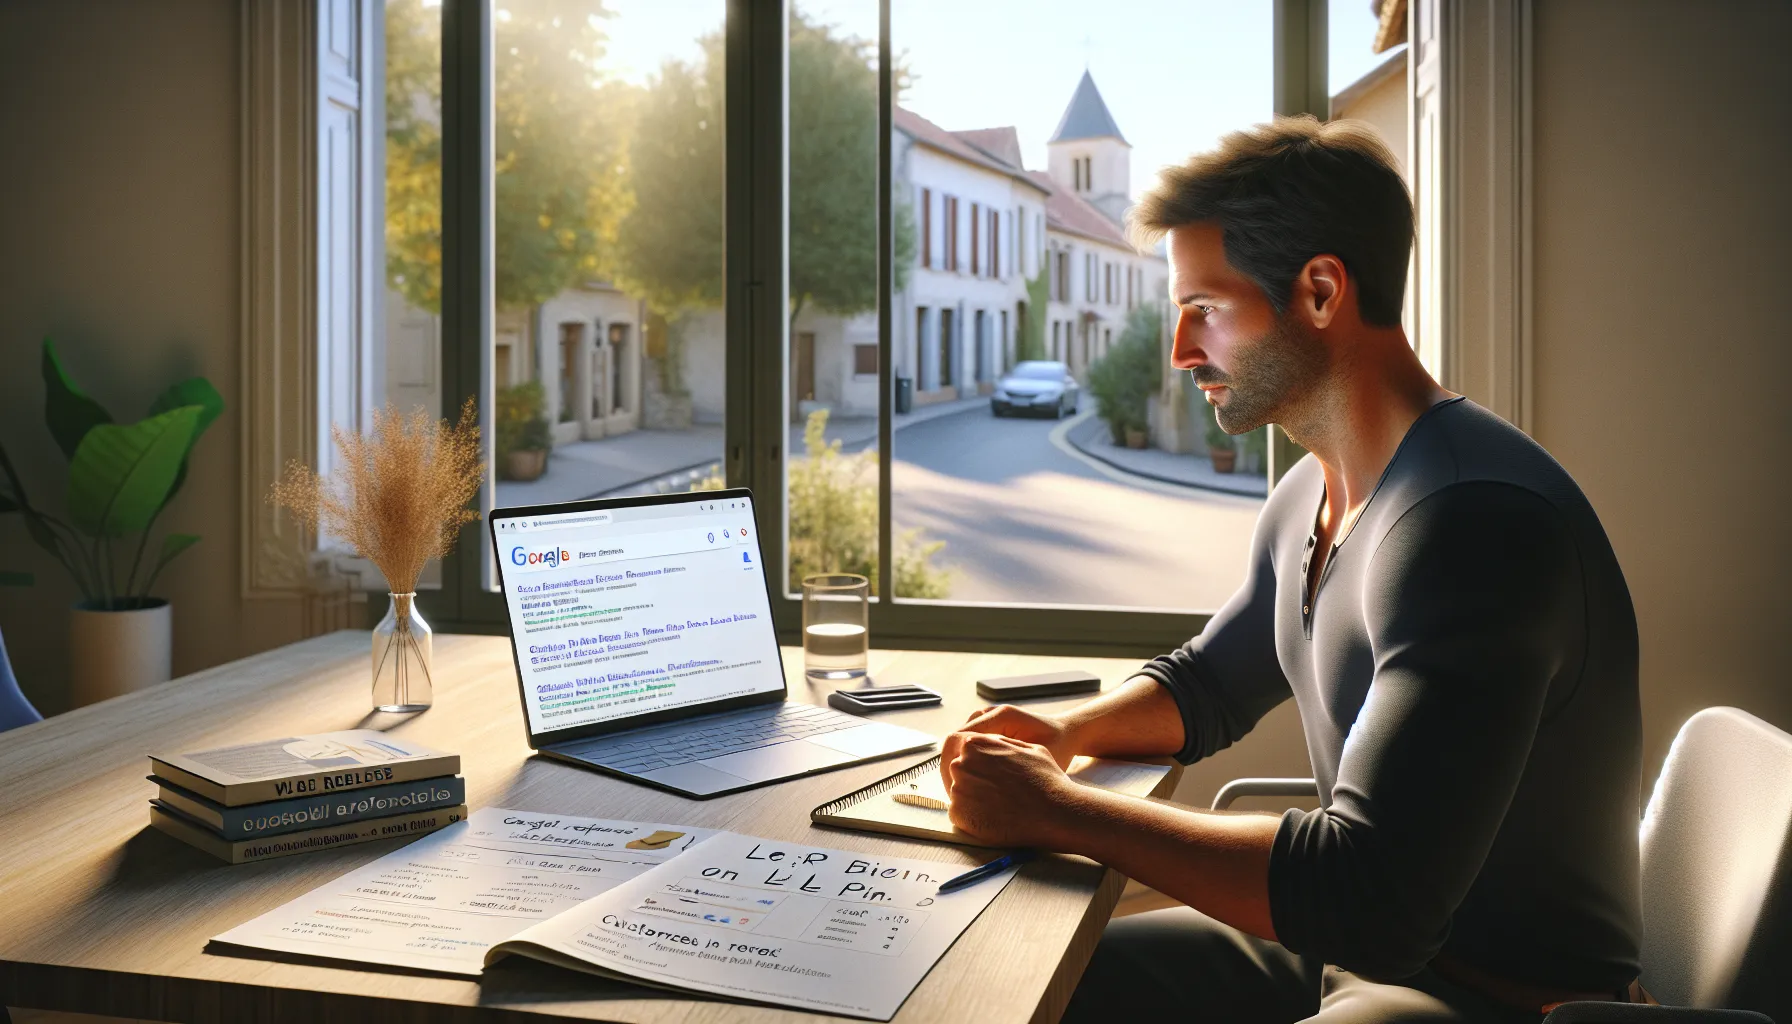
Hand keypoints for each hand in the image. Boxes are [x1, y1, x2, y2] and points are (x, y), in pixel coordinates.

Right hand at [940, 704, 1073, 791]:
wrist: (1067, 734)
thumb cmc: (1058, 747)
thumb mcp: (1037, 760)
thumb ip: (1009, 767)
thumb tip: (978, 783)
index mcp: (1000, 717)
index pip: (958, 738)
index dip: (951, 764)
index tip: (954, 788)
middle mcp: (990, 713)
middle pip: (954, 739)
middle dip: (951, 766)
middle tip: (954, 793)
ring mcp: (988, 717)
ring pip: (959, 742)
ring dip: (957, 763)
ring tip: (962, 788)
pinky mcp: (990, 726)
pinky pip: (969, 743)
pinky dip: (967, 760)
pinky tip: (973, 779)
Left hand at [943, 733, 1082, 847]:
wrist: (1055, 812)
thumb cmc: (1046, 779)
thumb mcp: (1028, 748)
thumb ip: (1001, 745)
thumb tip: (988, 744)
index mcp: (975, 744)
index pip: (960, 750)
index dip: (973, 763)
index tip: (983, 774)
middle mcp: (961, 764)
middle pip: (958, 773)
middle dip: (972, 781)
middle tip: (994, 793)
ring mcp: (958, 790)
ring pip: (959, 794)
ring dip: (973, 800)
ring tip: (998, 807)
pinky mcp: (959, 814)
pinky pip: (960, 814)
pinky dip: (973, 817)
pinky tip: (994, 819)